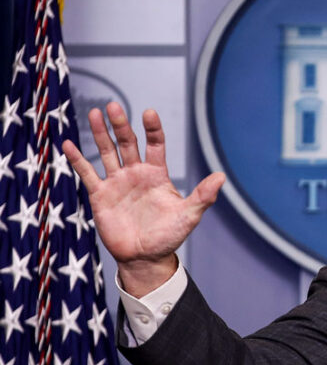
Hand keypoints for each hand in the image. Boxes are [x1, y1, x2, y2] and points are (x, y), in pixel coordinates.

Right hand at [63, 102, 224, 296]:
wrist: (145, 258)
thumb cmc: (169, 235)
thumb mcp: (189, 215)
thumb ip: (203, 196)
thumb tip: (221, 177)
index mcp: (157, 173)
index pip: (155, 144)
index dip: (153, 129)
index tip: (149, 113)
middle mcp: (136, 173)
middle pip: (127, 143)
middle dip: (121, 125)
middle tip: (113, 106)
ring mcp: (117, 182)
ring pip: (107, 152)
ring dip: (101, 133)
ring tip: (96, 113)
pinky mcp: (100, 195)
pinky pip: (87, 174)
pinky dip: (77, 160)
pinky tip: (68, 144)